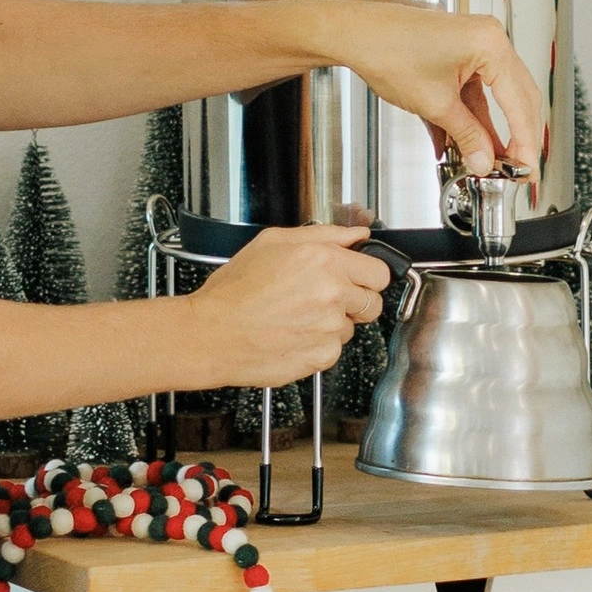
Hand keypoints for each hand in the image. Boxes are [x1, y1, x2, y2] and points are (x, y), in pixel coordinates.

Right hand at [187, 226, 388, 385]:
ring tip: (297, 316)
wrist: (211, 334)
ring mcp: (328, 328)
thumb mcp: (272, 242)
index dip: (367, 275)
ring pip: (350, 328)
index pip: (379, 272)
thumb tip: (356, 235)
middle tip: (327, 299)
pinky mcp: (321, 356)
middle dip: (356, 301)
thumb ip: (324, 234)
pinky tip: (293, 334)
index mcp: (324, 260)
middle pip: (373, 303)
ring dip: (332, 324)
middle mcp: (332, 294)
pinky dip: (317, 345)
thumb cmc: (233, 291)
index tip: (357, 278)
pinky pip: (333, 350)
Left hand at [309, 0, 543, 179]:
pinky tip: (465, 145)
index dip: (525, 140)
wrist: (355, 33)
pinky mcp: (459, 57)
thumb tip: (485, 160)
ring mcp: (474, 47)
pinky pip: (474, 93)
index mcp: (490, 44)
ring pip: (494, 99)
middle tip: (517, 168)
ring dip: (490, 132)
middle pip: (516, 98)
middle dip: (515, 136)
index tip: (527, 167)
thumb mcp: (434, 103)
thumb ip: (467, 135)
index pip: (520, 101)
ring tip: (490, 162)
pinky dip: (470, 119)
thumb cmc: (386, 48)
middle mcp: (487, 40)